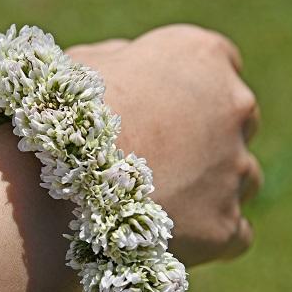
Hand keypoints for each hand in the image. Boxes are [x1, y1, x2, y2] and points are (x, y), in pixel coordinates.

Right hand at [67, 24, 262, 265]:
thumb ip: (124, 58)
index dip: (188, 88)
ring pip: (240, 177)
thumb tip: (133, 66)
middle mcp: (235, 106)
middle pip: (237, 121)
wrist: (51, 187)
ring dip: (209, 187)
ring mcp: (236, 169)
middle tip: (158, 159)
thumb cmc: (59, 117)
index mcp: (201, 55)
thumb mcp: (83, 64)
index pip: (218, 64)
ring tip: (154, 203)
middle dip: (205, 138)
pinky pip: (234, 230)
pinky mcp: (226, 225)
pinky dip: (207, 233)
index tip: (164, 108)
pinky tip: (168, 235)